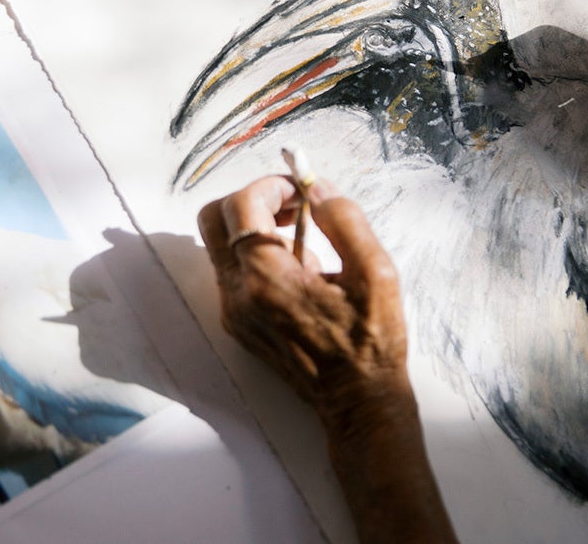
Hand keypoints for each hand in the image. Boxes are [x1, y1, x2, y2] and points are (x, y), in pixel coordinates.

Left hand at [196, 175, 409, 422]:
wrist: (356, 401)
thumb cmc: (371, 341)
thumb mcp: (375, 272)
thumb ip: (344, 219)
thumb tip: (316, 188)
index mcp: (267, 279)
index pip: (240, 206)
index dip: (271, 186)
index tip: (302, 191)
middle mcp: (238, 295)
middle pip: (213, 220)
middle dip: (252, 200)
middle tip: (294, 208)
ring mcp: (232, 311)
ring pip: (220, 245)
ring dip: (256, 228)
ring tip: (306, 246)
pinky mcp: (237, 322)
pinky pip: (233, 271)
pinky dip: (256, 255)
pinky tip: (299, 272)